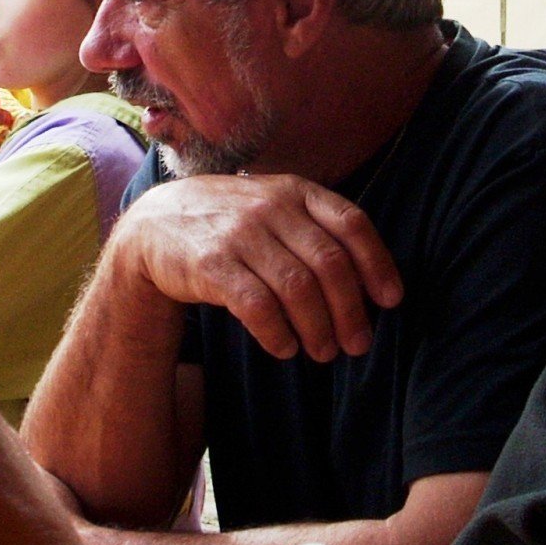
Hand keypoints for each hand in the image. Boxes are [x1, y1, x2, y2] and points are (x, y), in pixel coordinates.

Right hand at [116, 175, 403, 361]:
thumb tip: (370, 282)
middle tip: (357, 344)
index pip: (352, 223)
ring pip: (297, 288)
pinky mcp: (210, 263)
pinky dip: (278, 333)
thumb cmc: (231, 223)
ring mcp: (239, 233)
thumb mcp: (274, 208)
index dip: (377, 264)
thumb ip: (315, 230)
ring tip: (323, 353)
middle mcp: (271, 206)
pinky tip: (285, 349)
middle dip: (351, 311)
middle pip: (329, 264)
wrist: (154, 225)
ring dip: (318, 329)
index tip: (391, 301)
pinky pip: (256, 305)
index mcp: (295, 190)